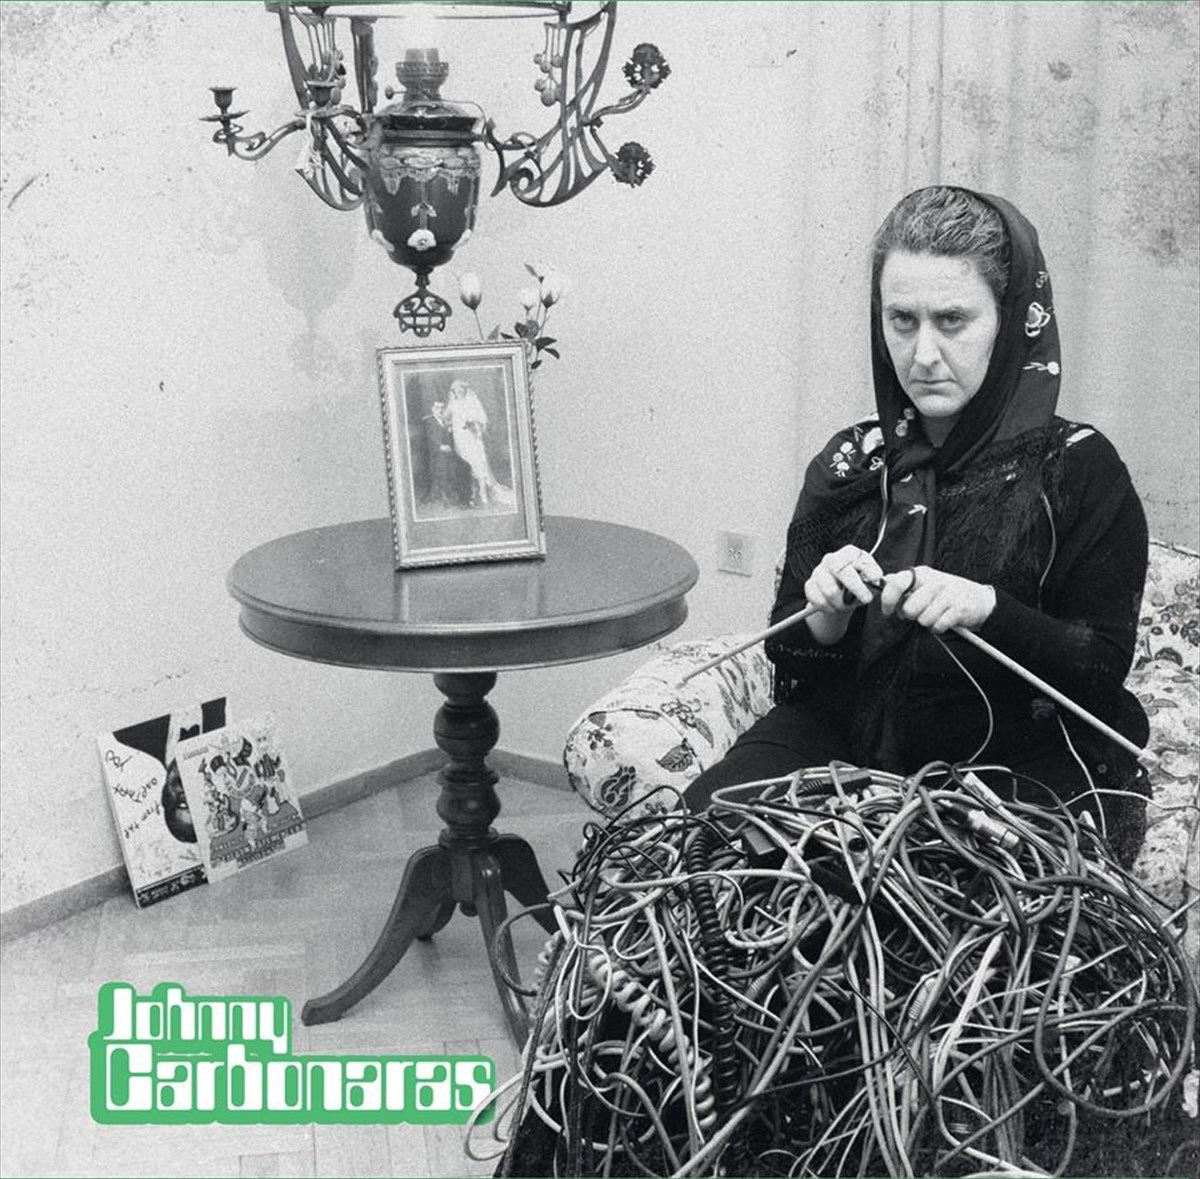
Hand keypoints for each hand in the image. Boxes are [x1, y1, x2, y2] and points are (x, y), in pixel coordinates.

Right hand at [803, 546, 884, 643]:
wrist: (841, 595)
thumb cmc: (859, 584)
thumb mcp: (870, 579)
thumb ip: (873, 579)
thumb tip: (876, 578)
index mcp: (849, 553)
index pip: (857, 558)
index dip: (868, 568)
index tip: (876, 577)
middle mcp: (831, 559)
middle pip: (841, 572)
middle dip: (856, 588)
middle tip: (866, 599)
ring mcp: (818, 572)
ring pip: (830, 591)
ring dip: (842, 603)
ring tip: (847, 605)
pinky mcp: (809, 585)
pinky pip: (819, 600)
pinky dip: (829, 608)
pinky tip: (834, 606)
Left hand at [879, 566, 995, 632]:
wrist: (979, 598)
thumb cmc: (946, 593)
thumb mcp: (924, 584)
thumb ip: (904, 584)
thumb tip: (884, 581)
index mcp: (922, 574)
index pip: (897, 583)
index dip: (888, 600)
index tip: (888, 612)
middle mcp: (935, 581)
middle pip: (909, 609)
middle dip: (912, 615)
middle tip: (921, 612)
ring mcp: (949, 594)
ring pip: (923, 620)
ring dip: (927, 622)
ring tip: (936, 615)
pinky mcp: (960, 608)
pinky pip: (938, 626)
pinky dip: (938, 627)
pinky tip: (944, 620)